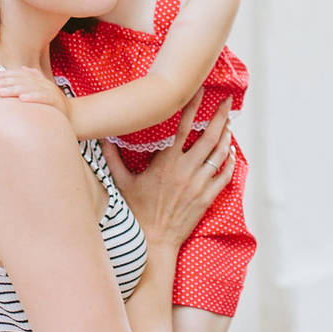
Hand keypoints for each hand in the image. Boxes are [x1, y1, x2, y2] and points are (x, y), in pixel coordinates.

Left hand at [0, 66, 71, 120]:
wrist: (74, 117)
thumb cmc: (54, 106)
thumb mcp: (42, 91)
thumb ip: (33, 79)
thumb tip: (23, 68)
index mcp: (39, 81)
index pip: (21, 75)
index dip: (6, 75)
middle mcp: (44, 84)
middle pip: (22, 80)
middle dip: (6, 82)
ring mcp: (51, 92)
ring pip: (30, 88)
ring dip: (14, 90)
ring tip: (1, 92)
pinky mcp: (56, 102)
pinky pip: (43, 98)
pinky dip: (32, 97)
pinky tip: (22, 99)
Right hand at [115, 101, 232, 252]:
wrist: (154, 240)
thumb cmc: (137, 211)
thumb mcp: (122, 182)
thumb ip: (113, 158)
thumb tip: (102, 139)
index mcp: (166, 162)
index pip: (183, 127)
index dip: (194, 106)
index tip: (202, 91)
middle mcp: (186, 170)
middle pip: (209, 136)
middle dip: (220, 116)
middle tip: (228, 102)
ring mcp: (199, 184)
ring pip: (220, 154)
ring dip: (226, 136)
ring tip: (229, 124)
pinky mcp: (207, 198)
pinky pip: (225, 175)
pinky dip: (230, 162)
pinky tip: (230, 153)